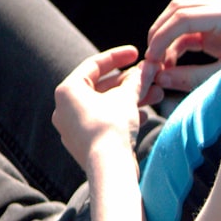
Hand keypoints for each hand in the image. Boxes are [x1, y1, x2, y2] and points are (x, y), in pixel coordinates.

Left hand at [53, 46, 160, 169]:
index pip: (94, 65)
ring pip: (105, 105)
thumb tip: (148, 67)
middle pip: (102, 87)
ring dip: (130, 99)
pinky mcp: (84, 143)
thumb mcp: (127, 97)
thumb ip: (137, 79)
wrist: (109, 167)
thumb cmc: (112, 127)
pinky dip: (122, 115)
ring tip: (155, 96)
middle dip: (130, 82)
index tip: (137, 53)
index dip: (118, 56)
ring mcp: (72, 127)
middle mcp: (64, 108)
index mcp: (68, 90)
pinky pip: (104, 121)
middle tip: (150, 77)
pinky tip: (143, 117)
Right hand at [145, 0, 220, 91]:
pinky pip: (187, 28)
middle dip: (159, 34)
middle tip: (151, 60)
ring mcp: (220, 12)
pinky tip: (170, 65)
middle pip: (177, 9)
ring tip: (160, 66)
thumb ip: (191, 77)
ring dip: (165, 38)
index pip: (184, 17)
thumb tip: (159, 78)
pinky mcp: (216, 23)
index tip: (151, 58)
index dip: (162, 37)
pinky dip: (176, 44)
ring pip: (179, 16)